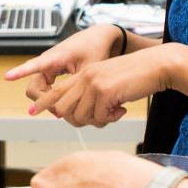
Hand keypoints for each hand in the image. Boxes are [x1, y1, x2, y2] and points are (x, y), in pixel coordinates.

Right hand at [3, 24, 121, 102]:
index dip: (20, 71)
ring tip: (61, 111)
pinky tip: (60, 103)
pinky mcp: (50, 70)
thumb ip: (76, 88)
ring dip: (45, 100)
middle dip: (42, 101)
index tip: (7, 76)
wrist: (97, 38)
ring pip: (37, 89)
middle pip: (33, 87)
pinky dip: (49, 96)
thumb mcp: (89, 70)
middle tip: (58, 113)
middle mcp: (47, 60)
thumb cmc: (94, 49)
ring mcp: (47, 65)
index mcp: (57, 56)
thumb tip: (63, 108)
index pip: (34, 65)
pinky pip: (43, 87)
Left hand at [29, 44, 183, 127]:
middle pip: (64, 111)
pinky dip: (111, 118)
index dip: (44, 103)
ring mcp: (92, 83)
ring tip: (113, 112)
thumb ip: (91, 96)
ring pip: (81, 117)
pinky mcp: (104, 90)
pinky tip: (121, 109)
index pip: (56, 90)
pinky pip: (99, 117)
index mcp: (83, 74)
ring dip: (97, 120)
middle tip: (100, 117)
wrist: (155, 66)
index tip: (32, 111)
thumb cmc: (134, 77)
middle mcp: (84, 77)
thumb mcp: (107, 84)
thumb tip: (78, 117)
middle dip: (79, 121)